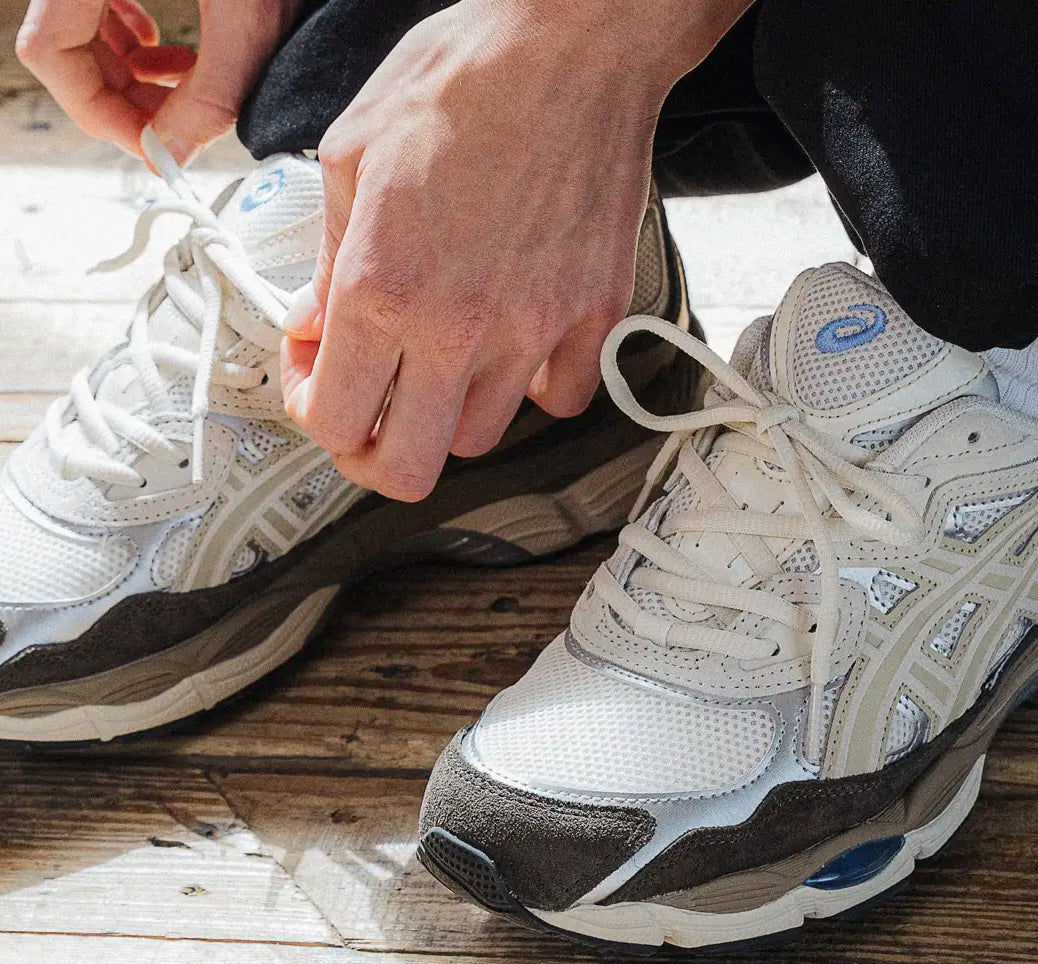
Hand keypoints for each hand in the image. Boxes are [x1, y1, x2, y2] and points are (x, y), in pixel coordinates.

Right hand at [17, 0, 301, 162]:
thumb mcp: (246, 21)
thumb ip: (210, 95)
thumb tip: (171, 155)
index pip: (48, 52)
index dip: (99, 114)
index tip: (152, 147)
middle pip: (63, 44)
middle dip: (121, 98)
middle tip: (174, 129)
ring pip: (81, 27)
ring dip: (130, 73)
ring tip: (182, 89)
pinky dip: (133, 37)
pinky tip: (171, 52)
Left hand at [283, 0, 748, 501]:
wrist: (573, 40)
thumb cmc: (463, 79)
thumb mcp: (351, 155)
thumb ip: (324, 259)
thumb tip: (314, 324)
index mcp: (382, 284)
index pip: (332, 420)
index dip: (312, 411)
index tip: (318, 378)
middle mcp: (459, 324)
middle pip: (406, 468)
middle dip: (372, 455)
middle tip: (368, 417)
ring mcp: (536, 328)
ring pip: (479, 438)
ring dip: (444, 414)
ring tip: (439, 363)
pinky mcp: (595, 316)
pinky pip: (562, 398)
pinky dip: (533, 389)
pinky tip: (515, 346)